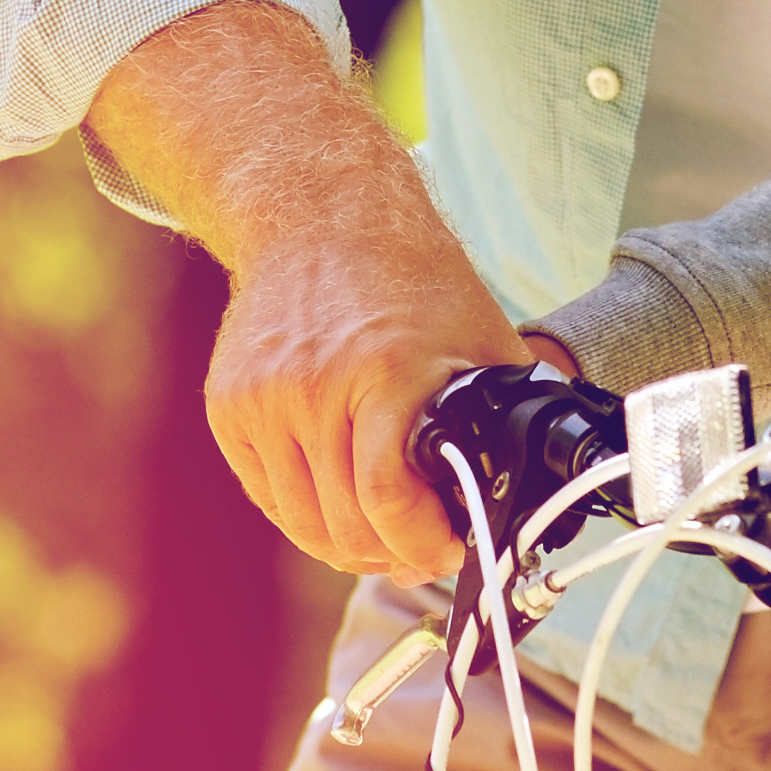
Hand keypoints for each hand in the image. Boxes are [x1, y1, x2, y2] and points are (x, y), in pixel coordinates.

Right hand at [93, 0, 525, 584]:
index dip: (420, 545)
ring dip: (345, 545)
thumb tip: (542, 483)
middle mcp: (310, 389)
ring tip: (380, 539)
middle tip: (417, 555)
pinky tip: (338, 504)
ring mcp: (260, 400)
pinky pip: (267, 494)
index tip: (444, 551)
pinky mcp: (228, 408)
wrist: (318, 214)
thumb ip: (507, 412)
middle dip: (389, 556)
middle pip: (342, 524)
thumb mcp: (478, 336)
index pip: (384, 500)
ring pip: (300, 522)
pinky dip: (304, 513)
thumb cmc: (408, 275)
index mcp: (381, 373)